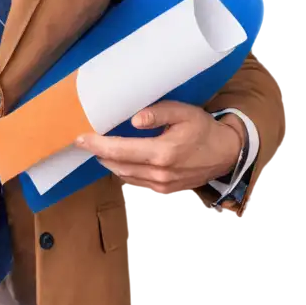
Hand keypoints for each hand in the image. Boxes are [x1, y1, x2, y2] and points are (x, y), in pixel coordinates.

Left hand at [75, 101, 243, 197]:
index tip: (80, 138)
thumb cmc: (203, 128)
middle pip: (117, 165)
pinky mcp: (164, 192)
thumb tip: (133, 119)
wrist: (226, 154)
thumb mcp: (183, 112)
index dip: (97, 144)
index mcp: (162, 153)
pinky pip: (135, 184)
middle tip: (85, 140)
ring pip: (124, 176)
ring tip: (101, 149)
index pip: (120, 150)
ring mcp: (162, 186)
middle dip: (99, 152)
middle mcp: (159, 174)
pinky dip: (124, 172)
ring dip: (110, 162)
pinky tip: (120, 161)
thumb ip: (157, 113)